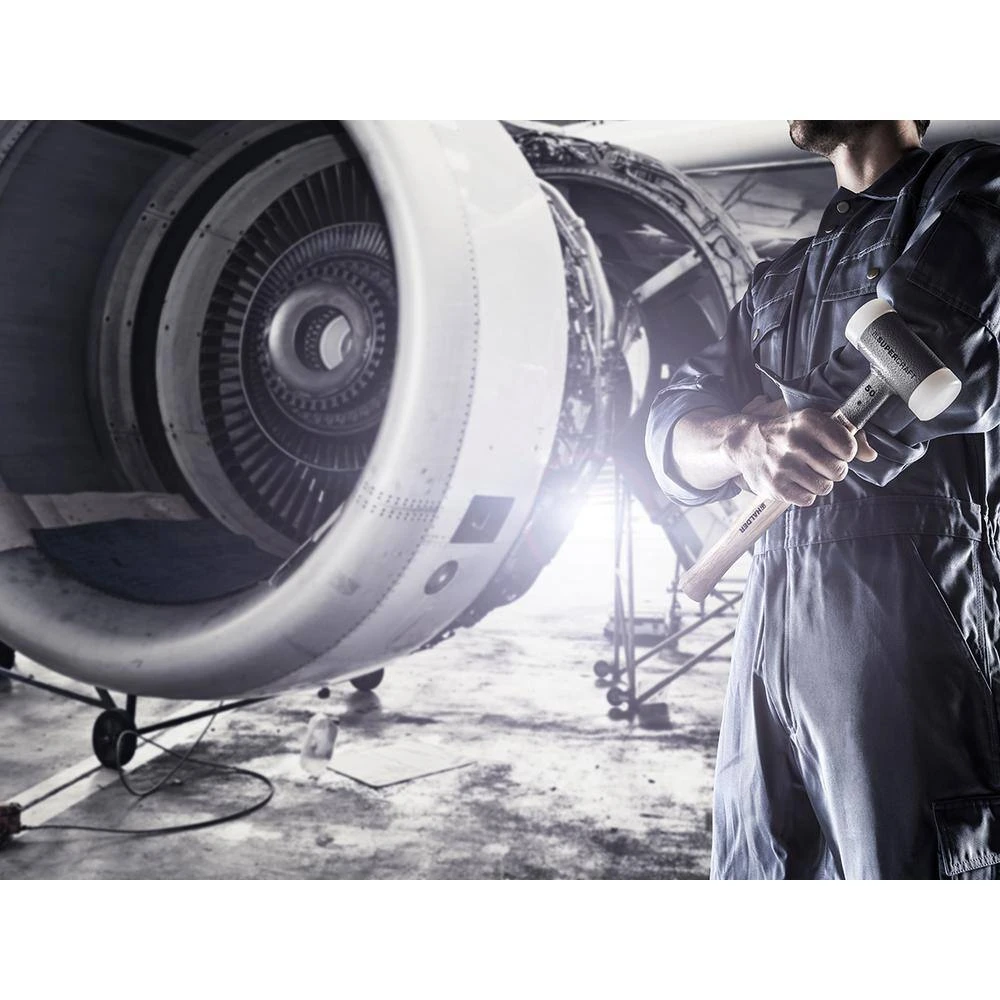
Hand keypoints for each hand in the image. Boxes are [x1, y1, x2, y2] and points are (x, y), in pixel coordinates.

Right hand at [725, 401, 876, 505]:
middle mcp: (795, 441)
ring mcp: (783, 465)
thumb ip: (849, 436)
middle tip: (819, 464)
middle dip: (833, 470)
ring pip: (824, 487)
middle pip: (838, 471)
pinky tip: (795, 481)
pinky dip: (805, 493)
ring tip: (807, 473)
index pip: (848, 447)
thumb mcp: (816, 424)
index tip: (835, 450)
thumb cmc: (789, 433)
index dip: (845, 452)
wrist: (746, 444)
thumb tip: (870, 456)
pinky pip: (808, 499)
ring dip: (819, 483)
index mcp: (808, 421)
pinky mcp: (775, 486)